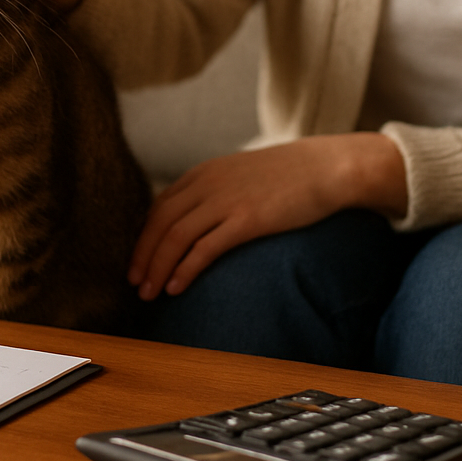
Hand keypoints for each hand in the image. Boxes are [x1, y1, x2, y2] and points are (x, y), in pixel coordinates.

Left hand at [127, 133, 407, 300]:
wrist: (326, 167)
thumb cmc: (287, 177)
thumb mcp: (241, 176)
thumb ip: (216, 192)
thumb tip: (199, 221)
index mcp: (203, 174)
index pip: (158, 208)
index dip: (143, 238)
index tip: (138, 262)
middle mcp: (207, 184)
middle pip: (159, 224)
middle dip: (143, 257)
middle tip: (135, 284)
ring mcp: (226, 201)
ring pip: (175, 238)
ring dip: (157, 268)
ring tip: (150, 293)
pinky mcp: (247, 220)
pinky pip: (204, 248)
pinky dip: (185, 269)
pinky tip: (176, 288)